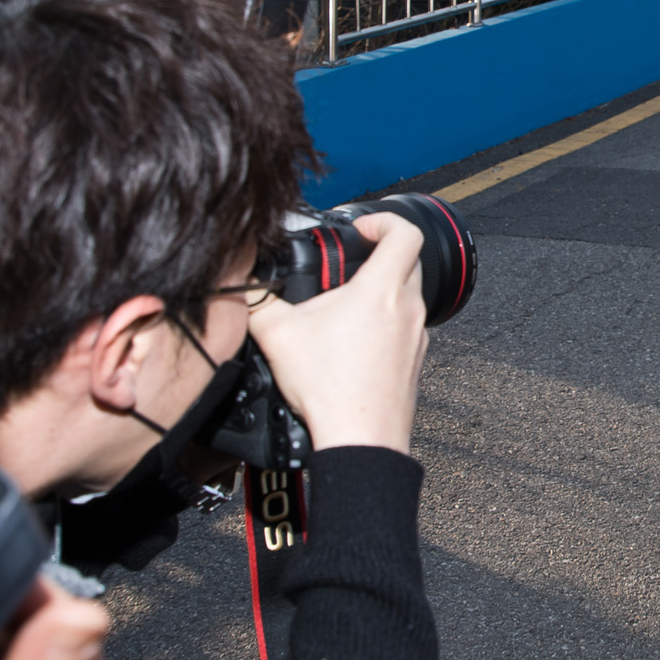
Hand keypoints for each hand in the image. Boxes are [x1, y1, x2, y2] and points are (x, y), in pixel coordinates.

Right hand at [249, 213, 428, 454]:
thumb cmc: (331, 390)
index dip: (383, 219)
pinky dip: (384, 325)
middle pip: (408, 261)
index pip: (405, 231)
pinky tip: (353, 344)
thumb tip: (242, 286)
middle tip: (348, 266)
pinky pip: (405, 329)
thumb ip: (256, 301)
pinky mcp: (415, 362)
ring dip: (381, 293)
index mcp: (381, 290)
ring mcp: (416, 336)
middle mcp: (407, 309)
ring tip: (345, 307)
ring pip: (407, 297)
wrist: (360, 440)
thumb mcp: (277, 335)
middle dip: (380, 254)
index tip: (361, 228)